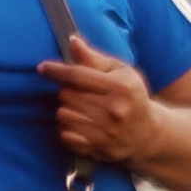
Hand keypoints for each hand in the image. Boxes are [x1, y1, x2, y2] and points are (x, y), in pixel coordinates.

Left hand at [39, 39, 159, 165]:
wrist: (148, 135)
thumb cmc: (130, 97)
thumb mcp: (120, 72)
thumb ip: (94, 58)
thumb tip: (72, 41)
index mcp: (122, 87)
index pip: (78, 76)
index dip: (56, 71)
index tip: (42, 68)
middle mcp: (116, 111)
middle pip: (67, 95)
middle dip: (67, 91)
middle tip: (78, 93)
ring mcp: (107, 132)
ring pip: (63, 115)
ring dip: (66, 110)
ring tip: (80, 109)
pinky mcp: (99, 149)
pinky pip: (65, 135)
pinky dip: (66, 129)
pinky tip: (79, 124)